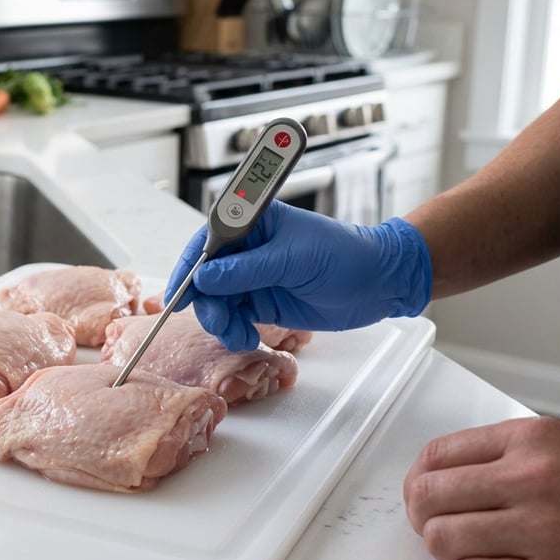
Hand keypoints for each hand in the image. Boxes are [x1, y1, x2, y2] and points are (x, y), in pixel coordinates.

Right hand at [163, 201, 431, 350]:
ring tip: (237, 335)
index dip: (190, 265)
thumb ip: (247, 270)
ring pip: (216, 300)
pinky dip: (233, 330)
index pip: (208, 239)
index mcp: (253, 222)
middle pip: (206, 275)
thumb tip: (205, 278)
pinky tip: (247, 338)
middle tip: (218, 322)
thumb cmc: (345, 255)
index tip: (181, 292)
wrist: (378, 283)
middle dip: (206, 301)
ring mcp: (252, 276)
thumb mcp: (293, 260)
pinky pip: (233, 317)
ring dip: (220, 321)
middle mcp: (247, 248)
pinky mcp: (261, 300)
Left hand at [404, 417, 559, 559]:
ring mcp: (542, 532)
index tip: (422, 493)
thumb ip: (504, 455)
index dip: (419, 480)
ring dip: (448, 550)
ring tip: (472, 550)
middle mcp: (533, 480)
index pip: (437, 454)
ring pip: (443, 540)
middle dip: (424, 516)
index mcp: (532, 440)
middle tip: (435, 525)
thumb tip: (438, 474)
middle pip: (429, 497)